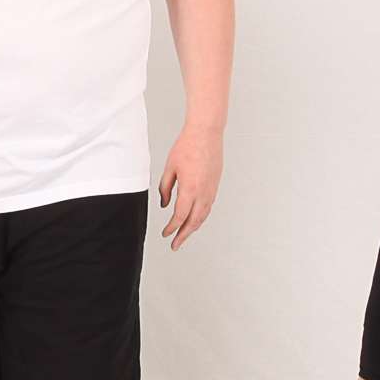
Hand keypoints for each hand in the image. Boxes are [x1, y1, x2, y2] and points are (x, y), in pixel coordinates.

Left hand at [157, 125, 222, 250]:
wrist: (206, 134)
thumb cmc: (187, 146)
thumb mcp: (170, 168)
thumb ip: (165, 188)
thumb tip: (164, 205)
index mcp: (190, 189)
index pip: (180, 216)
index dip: (172, 228)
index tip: (165, 234)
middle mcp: (203, 192)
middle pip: (193, 221)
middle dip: (183, 235)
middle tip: (175, 245)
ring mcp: (211, 190)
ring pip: (203, 216)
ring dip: (193, 228)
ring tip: (184, 235)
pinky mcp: (215, 185)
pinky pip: (208, 207)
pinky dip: (201, 217)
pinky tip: (195, 219)